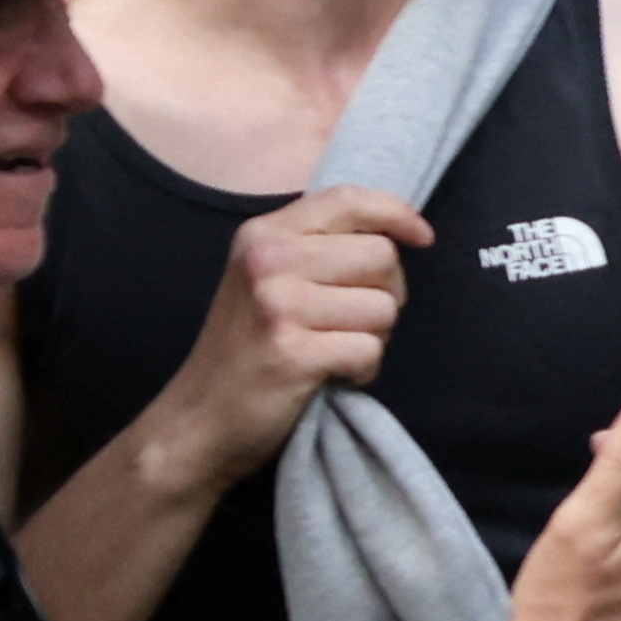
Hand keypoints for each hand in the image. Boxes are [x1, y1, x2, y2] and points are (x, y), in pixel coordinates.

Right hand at [156, 186, 420, 476]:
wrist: (199, 420)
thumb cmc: (247, 350)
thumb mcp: (267, 279)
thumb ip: (317, 248)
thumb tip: (398, 233)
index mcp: (263, 235)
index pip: (347, 199)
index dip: (396, 214)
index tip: (422, 237)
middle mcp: (267, 261)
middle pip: (381, 256)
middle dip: (386, 293)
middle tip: (351, 323)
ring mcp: (277, 306)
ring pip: (383, 307)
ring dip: (374, 337)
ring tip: (335, 351)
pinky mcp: (292, 353)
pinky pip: (369, 350)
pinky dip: (363, 370)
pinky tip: (332, 376)